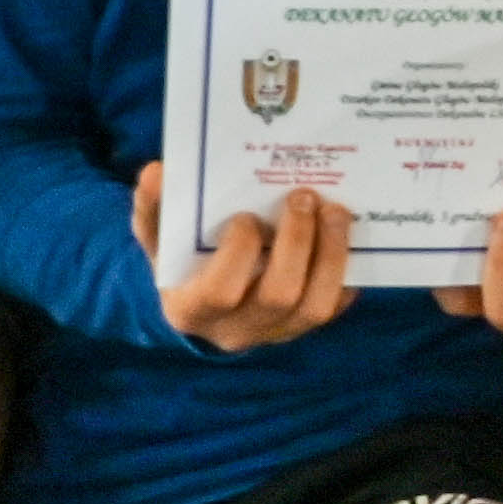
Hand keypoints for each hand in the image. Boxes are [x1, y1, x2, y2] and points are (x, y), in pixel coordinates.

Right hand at [136, 167, 350, 351]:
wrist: (209, 305)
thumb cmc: (186, 266)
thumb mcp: (162, 242)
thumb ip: (154, 210)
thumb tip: (155, 172)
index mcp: (193, 310)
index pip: (220, 292)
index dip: (239, 252)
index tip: (245, 215)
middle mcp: (238, 330)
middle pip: (278, 296)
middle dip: (297, 242)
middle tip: (304, 195)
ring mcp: (277, 331)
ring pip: (316, 306)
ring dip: (333, 253)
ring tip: (336, 210)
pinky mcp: (308, 326)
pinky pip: (338, 305)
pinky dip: (347, 269)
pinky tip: (345, 234)